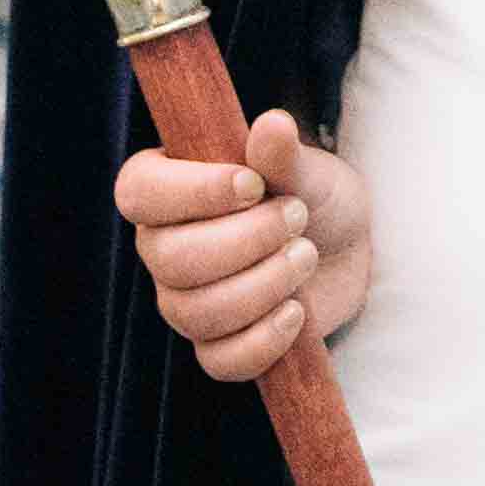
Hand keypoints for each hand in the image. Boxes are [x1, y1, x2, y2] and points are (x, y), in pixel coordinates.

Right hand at [113, 109, 368, 385]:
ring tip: (304, 254)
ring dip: (265, 284)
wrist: (346, 248)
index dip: (192, 192)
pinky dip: (265, 339)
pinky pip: (220, 361)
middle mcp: (162, 247)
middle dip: (247, 240)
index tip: (252, 183)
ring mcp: (185, 302)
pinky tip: (297, 310)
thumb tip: (272, 124)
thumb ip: (284, 153)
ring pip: (197, 312)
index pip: (138, 193)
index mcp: (166, 189)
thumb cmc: (311, 195)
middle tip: (296, 217)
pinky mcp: (218, 346)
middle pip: (171, 259)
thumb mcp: (307, 167)